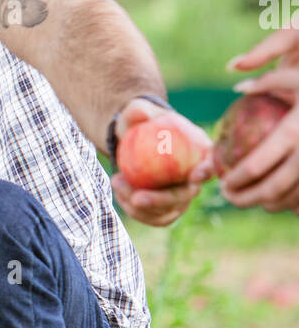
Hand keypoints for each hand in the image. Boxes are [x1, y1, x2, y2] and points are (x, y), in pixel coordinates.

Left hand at [109, 97, 213, 226]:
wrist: (132, 142)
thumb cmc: (140, 123)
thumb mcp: (138, 112)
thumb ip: (139, 110)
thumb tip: (141, 112)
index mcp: (199, 152)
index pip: (211, 164)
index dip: (207, 172)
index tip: (193, 175)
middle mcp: (194, 178)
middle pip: (185, 196)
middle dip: (161, 201)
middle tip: (137, 198)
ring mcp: (181, 197)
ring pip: (166, 211)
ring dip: (140, 207)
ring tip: (116, 183)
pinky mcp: (165, 209)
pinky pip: (152, 217)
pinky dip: (133, 209)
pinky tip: (119, 192)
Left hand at [214, 21, 298, 212]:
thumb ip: (268, 77)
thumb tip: (238, 84)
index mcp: (296, 129)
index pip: (256, 166)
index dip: (234, 180)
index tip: (221, 183)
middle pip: (271, 189)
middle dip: (245, 199)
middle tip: (228, 197)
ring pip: (293, 198)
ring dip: (268, 204)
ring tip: (251, 199)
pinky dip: (294, 202)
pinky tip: (280, 199)